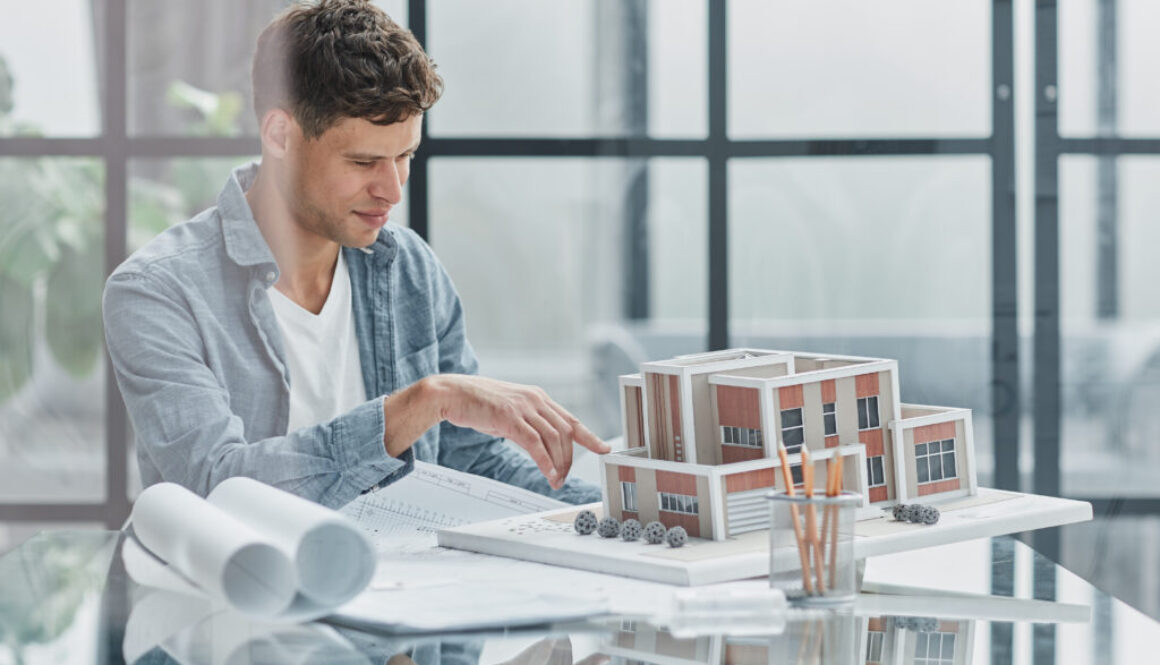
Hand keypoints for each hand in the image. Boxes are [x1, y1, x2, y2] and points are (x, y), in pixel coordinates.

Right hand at [427, 374, 610, 488]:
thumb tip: (540, 443)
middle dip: (569, 458)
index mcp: (538, 397)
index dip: (590, 436)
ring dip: (559, 464)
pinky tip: (548, 474)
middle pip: (566, 432)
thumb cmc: (478, 403)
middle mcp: (535, 399)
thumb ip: (528, 422)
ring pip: (554, 438)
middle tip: (563, 478)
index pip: (571, 419)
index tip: (604, 449)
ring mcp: (523, 407)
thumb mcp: (510, 410)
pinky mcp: (510, 418)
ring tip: (555, 481)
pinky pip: (535, 443)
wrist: (452, 393)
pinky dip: (545, 461)